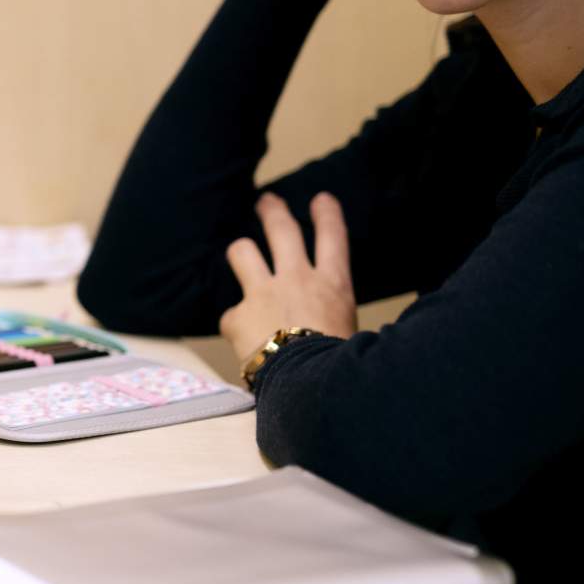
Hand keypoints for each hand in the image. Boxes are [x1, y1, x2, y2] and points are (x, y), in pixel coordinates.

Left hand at [220, 192, 358, 361]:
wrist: (310, 383)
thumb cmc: (337, 366)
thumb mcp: (351, 331)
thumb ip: (333, 315)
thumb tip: (326, 323)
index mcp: (333, 286)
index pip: (333, 239)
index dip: (327, 216)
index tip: (321, 200)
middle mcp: (297, 279)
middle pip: (283, 232)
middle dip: (273, 212)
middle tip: (266, 202)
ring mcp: (264, 292)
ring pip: (243, 252)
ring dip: (241, 250)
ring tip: (240, 252)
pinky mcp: (238, 314)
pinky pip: (231, 316)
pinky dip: (236, 327)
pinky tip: (243, 344)